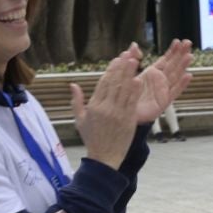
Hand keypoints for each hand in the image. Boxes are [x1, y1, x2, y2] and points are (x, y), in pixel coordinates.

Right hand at [71, 49, 142, 167]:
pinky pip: (132, 102)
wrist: (104, 158)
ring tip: (134, 61)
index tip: (117, 59)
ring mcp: (117, 114)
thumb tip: (72, 84)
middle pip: (114, 83)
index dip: (111, 70)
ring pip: (124, 90)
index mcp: (94, 106)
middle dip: (121, 67)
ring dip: (130, 74)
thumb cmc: (92, 139)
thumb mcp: (79, 120)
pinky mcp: (128, 120)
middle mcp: (105, 108)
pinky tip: (139, 80)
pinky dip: (135, 91)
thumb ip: (76, 101)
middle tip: (128, 54)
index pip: (103, 83)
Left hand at [133, 40, 193, 122]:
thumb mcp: (127, 73)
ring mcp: (163, 91)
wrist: (123, 113)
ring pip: (175, 76)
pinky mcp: (163, 102)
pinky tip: (188, 76)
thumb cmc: (127, 94)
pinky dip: (182, 84)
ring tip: (189, 56)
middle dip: (180, 54)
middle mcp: (160, 81)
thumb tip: (134, 44)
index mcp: (152, 74)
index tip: (178, 41)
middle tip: (188, 42)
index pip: (165, 60)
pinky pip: (174, 92)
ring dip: (183, 66)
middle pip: (173, 65)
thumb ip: (131, 58)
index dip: (172, 51)